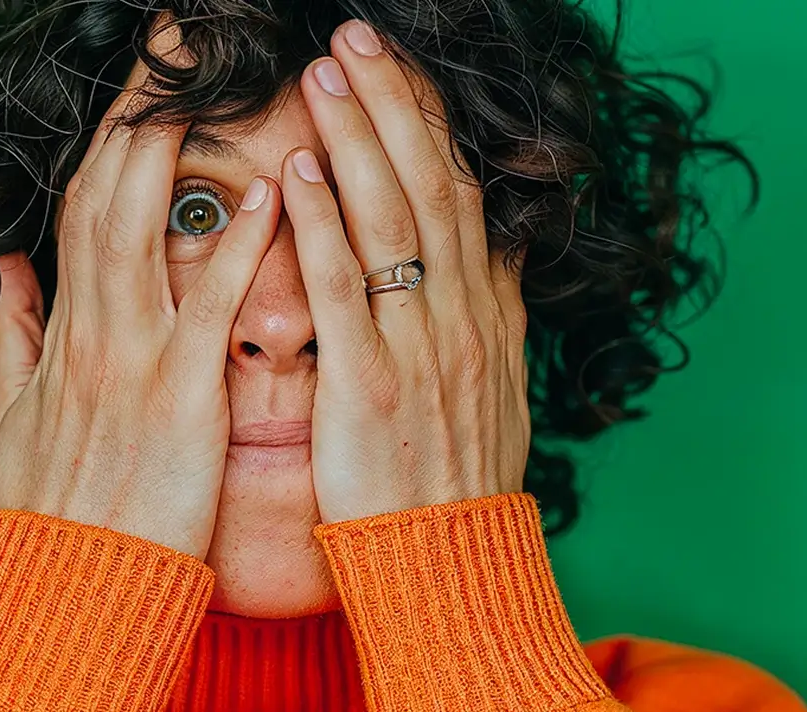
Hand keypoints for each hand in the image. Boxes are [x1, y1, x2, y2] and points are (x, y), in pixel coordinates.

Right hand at [0, 55, 282, 560]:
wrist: (77, 585)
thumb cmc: (56, 505)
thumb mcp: (10, 414)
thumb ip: (9, 331)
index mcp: (63, 328)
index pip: (79, 207)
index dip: (108, 135)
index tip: (139, 81)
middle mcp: (91, 326)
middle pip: (105, 191)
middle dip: (136, 105)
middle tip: (171, 37)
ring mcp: (133, 356)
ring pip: (141, 226)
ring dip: (172, 143)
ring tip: (202, 73)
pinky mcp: (181, 396)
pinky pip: (209, 306)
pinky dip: (236, 248)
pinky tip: (269, 193)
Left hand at [282, 19, 530, 524]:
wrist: (453, 563)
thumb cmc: (459, 474)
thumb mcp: (499, 384)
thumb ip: (499, 309)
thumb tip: (505, 247)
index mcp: (483, 310)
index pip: (458, 191)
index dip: (426, 122)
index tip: (393, 66)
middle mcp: (459, 315)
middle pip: (427, 184)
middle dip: (391, 103)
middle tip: (351, 38)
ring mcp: (418, 347)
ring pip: (392, 221)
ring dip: (359, 139)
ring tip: (324, 74)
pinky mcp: (371, 388)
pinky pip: (347, 292)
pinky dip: (325, 228)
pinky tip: (301, 173)